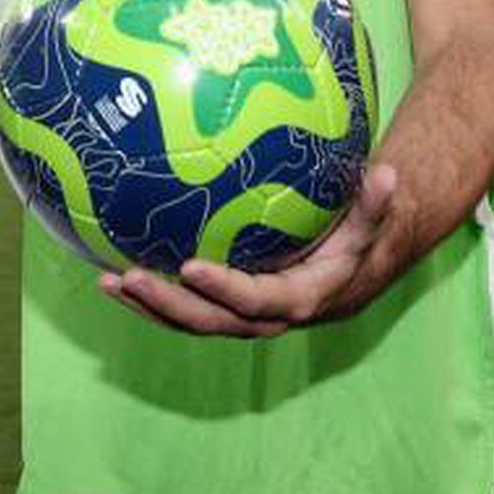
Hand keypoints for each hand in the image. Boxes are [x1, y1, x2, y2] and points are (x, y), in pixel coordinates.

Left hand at [102, 163, 399, 336]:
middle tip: (128, 276)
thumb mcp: (372, 222)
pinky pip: (185, 305)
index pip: (255, 300)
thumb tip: (387, 173)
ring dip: (148, 304)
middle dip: (167, 303)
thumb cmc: (360, 238)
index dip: (223, 289)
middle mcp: (264, 317)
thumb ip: (375, 203)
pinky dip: (151, 294)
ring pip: (190, 319)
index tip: (190, 266)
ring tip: (107, 280)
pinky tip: (114, 270)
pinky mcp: (224, 305)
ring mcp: (240, 315)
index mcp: (298, 300)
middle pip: (209, 320)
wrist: (356, 269)